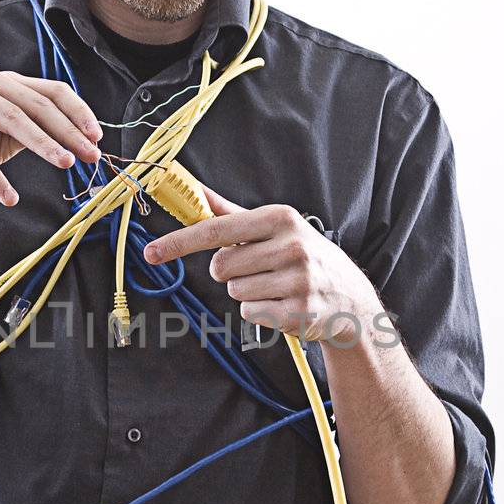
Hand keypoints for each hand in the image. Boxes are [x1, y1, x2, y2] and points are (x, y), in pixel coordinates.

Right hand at [0, 64, 102, 209]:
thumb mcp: (1, 145)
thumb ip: (30, 135)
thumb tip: (75, 141)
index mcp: (3, 82)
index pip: (50, 92)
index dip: (77, 114)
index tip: (96, 140)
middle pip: (37, 103)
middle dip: (68, 132)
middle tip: (90, 156)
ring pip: (12, 118)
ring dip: (42, 144)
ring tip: (65, 165)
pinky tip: (9, 197)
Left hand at [142, 180, 379, 345]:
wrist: (351, 298)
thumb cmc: (304, 258)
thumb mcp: (275, 228)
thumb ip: (231, 212)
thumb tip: (194, 190)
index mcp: (281, 219)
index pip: (216, 229)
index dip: (179, 241)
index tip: (151, 251)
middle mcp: (291, 246)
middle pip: (221, 266)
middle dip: (232, 272)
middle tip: (260, 270)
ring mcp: (297, 280)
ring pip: (234, 291)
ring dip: (247, 293)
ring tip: (276, 287)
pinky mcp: (297, 312)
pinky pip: (249, 313)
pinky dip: (260, 312)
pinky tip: (283, 304)